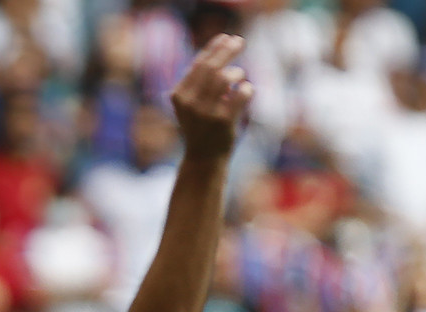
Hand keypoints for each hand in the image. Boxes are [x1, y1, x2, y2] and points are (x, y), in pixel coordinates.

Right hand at [170, 34, 253, 159]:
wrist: (203, 159)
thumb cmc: (201, 126)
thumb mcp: (192, 103)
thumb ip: (200, 80)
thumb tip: (220, 49)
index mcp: (179, 95)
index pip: (198, 64)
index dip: (213, 48)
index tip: (226, 38)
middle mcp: (190, 103)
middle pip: (212, 67)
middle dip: (227, 50)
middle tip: (240, 41)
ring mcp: (206, 113)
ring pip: (225, 78)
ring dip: (237, 73)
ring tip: (239, 77)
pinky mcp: (223, 121)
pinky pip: (241, 93)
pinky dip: (246, 88)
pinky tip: (245, 91)